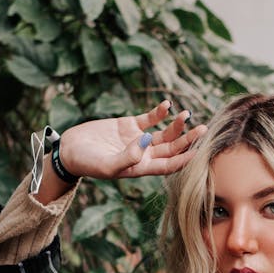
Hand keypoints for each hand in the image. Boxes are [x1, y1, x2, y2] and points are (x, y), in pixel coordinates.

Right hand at [66, 99, 203, 175]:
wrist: (71, 149)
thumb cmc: (88, 163)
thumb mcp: (107, 165)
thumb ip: (127, 157)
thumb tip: (145, 143)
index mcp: (141, 168)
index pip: (169, 166)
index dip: (185, 159)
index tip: (199, 151)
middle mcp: (143, 154)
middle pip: (172, 148)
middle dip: (188, 140)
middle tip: (202, 129)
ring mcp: (138, 139)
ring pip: (164, 133)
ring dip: (176, 125)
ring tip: (186, 114)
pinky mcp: (129, 125)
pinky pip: (149, 119)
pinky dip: (158, 112)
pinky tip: (167, 105)